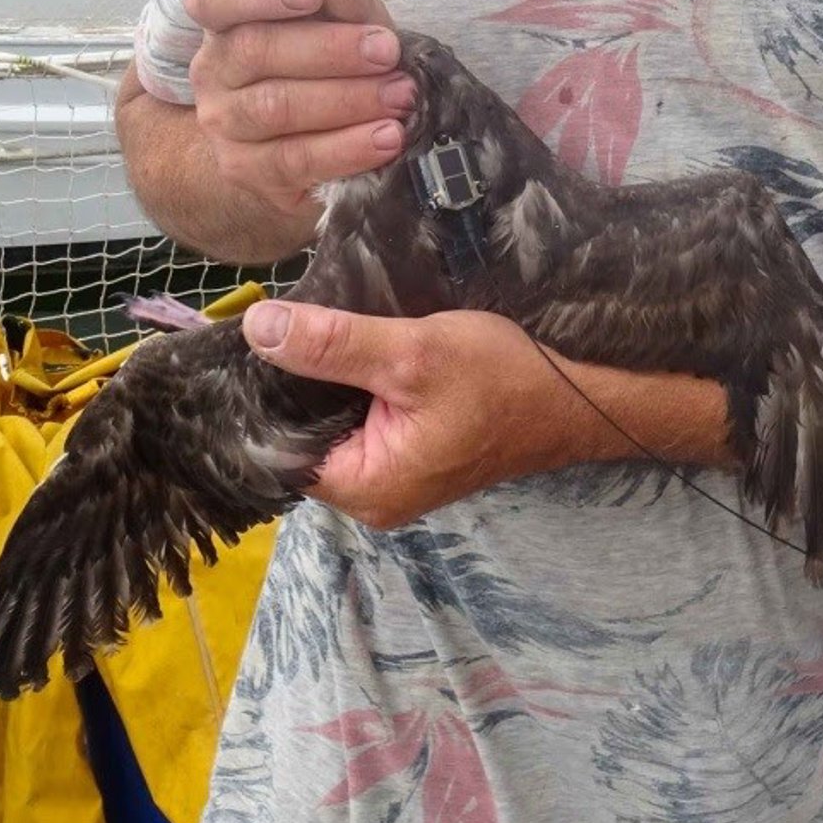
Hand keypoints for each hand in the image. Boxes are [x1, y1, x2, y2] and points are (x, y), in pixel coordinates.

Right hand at [181, 0, 408, 220]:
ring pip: (275, 107)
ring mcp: (222, 122)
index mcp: (226, 18)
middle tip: (387, 51)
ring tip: (399, 96)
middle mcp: (213, 68)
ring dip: (347, 100)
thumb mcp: (347, 22)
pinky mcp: (245, 170)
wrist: (320, 139)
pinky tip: (387, 138)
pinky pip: (294, 159)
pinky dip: (347, 148)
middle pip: (256, 49)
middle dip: (331, 50)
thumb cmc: (332, 64)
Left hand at [241, 299, 596, 530]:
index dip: (259, 396)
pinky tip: (346, 350)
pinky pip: (359, 424)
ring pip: (330, 428)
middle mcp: (373, 497)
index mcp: (365, 488)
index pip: (275, 448)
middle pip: (300, 439)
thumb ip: (332, 343)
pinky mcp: (410, 456)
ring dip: (322, 384)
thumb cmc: (503, 379)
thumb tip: (257, 328)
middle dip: (289, 386)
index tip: (245, 343)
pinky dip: (351, 389)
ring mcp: (394, 480)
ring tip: (306, 330)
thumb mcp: (411, 352)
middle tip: (275, 324)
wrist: (577, 395)